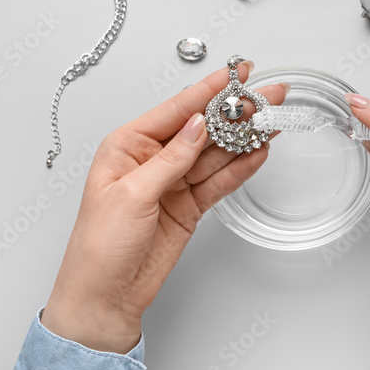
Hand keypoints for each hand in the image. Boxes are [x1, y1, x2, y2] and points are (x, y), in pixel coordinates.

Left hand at [41, 61, 288, 353]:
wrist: (105, 297)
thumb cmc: (99, 247)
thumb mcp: (132, 195)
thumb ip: (170, 159)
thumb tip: (197, 125)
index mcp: (126, 146)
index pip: (175, 109)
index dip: (208, 89)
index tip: (236, 73)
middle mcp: (151, 159)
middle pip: (201, 128)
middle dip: (235, 111)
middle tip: (267, 95)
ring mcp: (172, 183)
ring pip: (215, 153)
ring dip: (243, 137)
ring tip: (271, 119)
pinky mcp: (188, 206)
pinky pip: (219, 181)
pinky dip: (240, 167)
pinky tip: (258, 152)